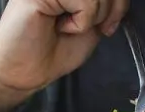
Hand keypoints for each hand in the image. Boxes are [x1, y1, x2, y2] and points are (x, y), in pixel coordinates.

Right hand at [0, 0, 129, 111]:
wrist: (25, 72)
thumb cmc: (53, 52)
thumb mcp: (91, 27)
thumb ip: (105, 8)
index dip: (119, 4)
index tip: (108, 26)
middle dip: (109, 10)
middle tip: (89, 28)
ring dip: (93, 17)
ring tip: (69, 26)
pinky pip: (84, 0)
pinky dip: (81, 21)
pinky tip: (60, 25)